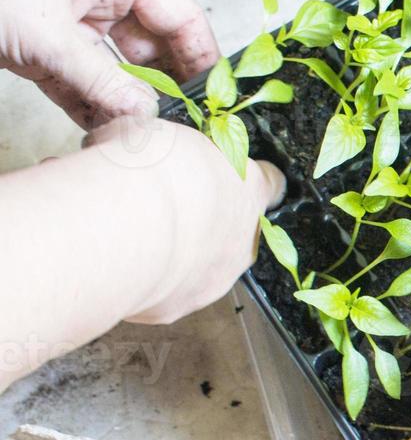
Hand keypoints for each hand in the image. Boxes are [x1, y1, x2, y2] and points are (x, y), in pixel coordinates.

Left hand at [0, 0, 217, 128]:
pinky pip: (84, 88)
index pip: (182, 16)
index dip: (205, 57)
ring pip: (119, 73)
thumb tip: (146, 115)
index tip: (216, 97)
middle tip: (183, 127)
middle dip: (167, 89)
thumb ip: (103, 81)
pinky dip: (94, 112)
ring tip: (145, 137)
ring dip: (129, 106)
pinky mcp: (45, 54)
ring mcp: (73, 28)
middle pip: (156, 49)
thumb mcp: (50, 35)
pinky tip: (108, 135)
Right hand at [86, 117, 285, 323]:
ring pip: (198, 266)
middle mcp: (243, 241)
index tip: (221, 175)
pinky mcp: (175, 308)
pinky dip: (141, 279)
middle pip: (232, 230)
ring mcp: (214, 280)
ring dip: (171, 253)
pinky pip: (161, 292)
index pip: (269, 184)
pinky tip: (113, 262)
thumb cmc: (146, 170)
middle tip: (156, 204)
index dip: (245, 179)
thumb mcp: (153, 132)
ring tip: (129, 235)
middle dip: (199, 219)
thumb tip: (132, 137)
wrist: (119, 225)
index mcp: (249, 190)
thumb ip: (160, 143)